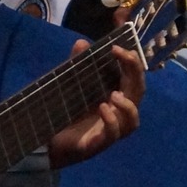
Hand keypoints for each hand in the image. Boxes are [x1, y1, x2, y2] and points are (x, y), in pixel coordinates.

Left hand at [46, 41, 146, 167]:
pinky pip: (114, 134)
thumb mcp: (72, 85)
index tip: (117, 47)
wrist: (48, 141)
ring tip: (114, 94)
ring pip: (132, 120)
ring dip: (128, 106)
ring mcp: (112, 130)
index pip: (133, 77)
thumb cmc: (66, 112)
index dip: (131, 62)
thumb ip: (78, 65)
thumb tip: (81, 42)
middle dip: (135, 73)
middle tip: (125, 56)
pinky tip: (103, 109)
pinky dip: (112, 121)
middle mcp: (119, 113)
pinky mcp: (99, 143)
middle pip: (138, 93)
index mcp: (117, 97)